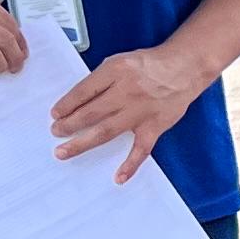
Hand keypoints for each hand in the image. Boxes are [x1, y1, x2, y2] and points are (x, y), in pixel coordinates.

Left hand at [51, 41, 208, 181]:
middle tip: (55, 132)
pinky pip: (141, 149)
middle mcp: (126, 92)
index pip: (84, 91)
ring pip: (106, 131)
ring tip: (64, 151)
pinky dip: (131, 164)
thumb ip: (102, 78)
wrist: (184, 67)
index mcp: (115, 71)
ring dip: (82, 143)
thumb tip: (80, 100)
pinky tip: (118, 177)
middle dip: (69, 124)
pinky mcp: (154, 126)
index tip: (55, 114)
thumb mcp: (120, 61)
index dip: (66, 104)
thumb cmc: (150, 64)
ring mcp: (140, 112)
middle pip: (90, 112)